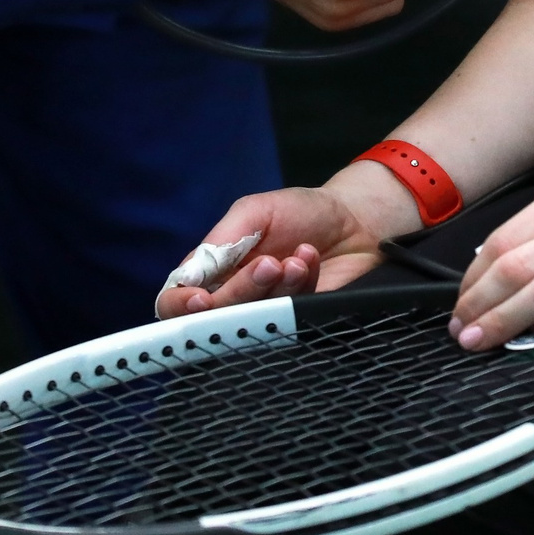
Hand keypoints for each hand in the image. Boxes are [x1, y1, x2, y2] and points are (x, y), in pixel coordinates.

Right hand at [154, 168, 407, 317]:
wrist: (356, 220)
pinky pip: (288, 320)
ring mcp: (267, 312)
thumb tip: (189, 277)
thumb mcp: (254, 211)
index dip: (181, 307)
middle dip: (243, 290)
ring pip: (253, 321)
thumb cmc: (302, 211)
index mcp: (214, 269)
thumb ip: (220, 240)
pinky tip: (309, 261)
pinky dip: (300, 287)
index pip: (177, 300)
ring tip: (298, 258)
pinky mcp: (298, 322)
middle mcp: (235, 295)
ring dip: (276, 288)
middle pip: (216, 315)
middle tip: (270, 263)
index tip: (201, 299)